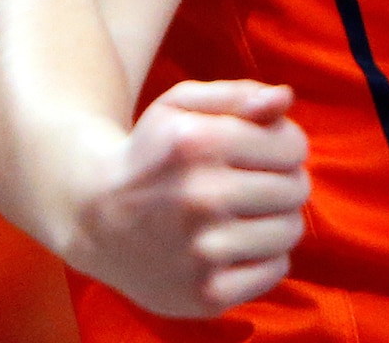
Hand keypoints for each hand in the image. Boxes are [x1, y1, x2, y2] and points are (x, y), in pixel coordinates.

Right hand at [68, 79, 310, 317]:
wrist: (94, 218)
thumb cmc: (152, 154)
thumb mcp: (181, 106)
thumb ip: (238, 94)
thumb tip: (284, 98)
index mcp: (198, 143)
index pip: (292, 145)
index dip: (285, 145)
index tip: (261, 152)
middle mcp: (201, 197)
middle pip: (295, 188)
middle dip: (282, 181)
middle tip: (250, 185)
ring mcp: (202, 252)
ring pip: (289, 230)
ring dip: (276, 220)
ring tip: (243, 214)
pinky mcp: (206, 294)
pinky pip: (275, 270)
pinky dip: (264, 257)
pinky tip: (234, 246)